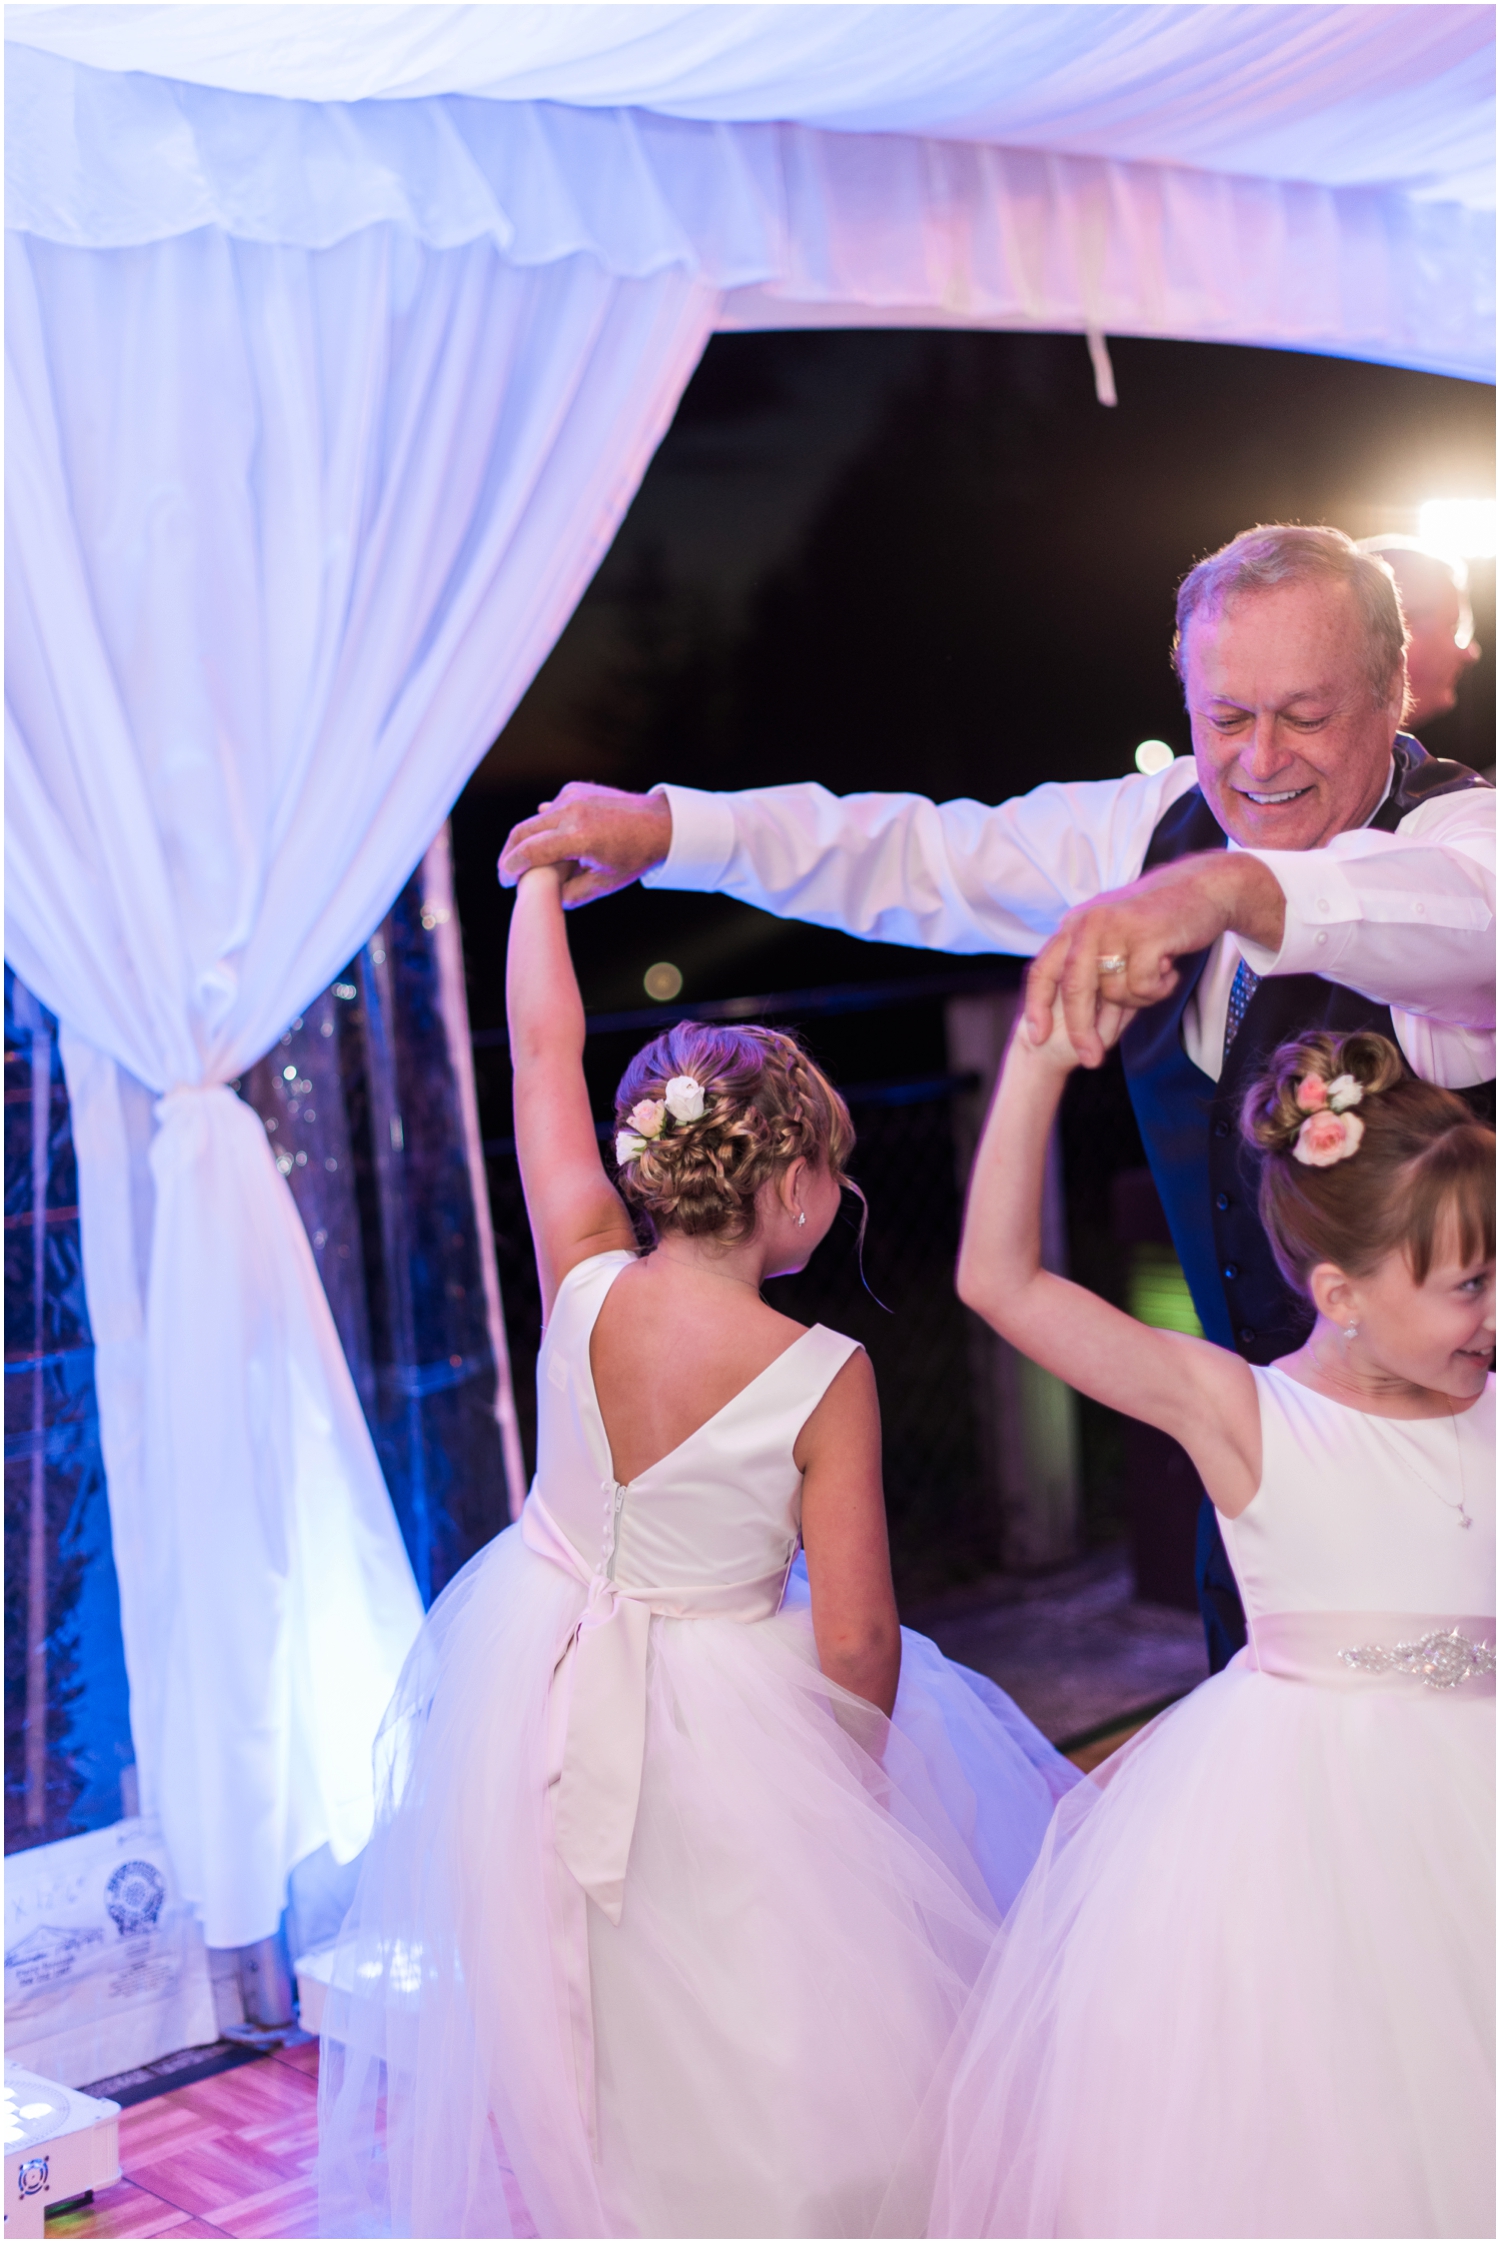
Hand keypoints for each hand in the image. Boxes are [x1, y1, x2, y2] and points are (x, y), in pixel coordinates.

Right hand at [498, 781, 671, 906]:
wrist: (660, 824)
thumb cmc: (634, 857)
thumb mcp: (604, 884)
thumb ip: (570, 894)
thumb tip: (546, 897)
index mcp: (579, 837)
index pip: (529, 852)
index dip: (510, 869)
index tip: (506, 881)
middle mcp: (572, 811)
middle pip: (522, 831)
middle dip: (509, 854)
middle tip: (507, 872)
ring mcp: (572, 796)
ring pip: (534, 820)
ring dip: (527, 840)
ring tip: (530, 862)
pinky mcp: (575, 788)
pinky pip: (551, 810)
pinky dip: (546, 826)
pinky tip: (556, 841)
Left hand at [1023, 852, 1284, 1065]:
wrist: (1205, 888)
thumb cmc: (1158, 920)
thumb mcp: (1114, 936)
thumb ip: (1091, 967)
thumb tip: (1074, 1018)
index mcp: (1075, 925)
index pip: (1042, 970)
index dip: (1036, 1006)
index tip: (1036, 1038)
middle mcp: (1088, 923)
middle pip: (1075, 989)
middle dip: (1081, 1029)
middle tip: (1091, 1060)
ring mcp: (1115, 926)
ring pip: (1115, 991)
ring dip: (1139, 997)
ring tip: (1156, 974)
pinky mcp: (1144, 934)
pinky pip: (1143, 985)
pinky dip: (1159, 987)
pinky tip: (1169, 967)